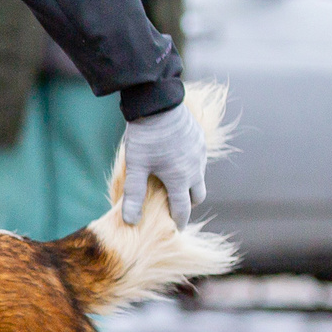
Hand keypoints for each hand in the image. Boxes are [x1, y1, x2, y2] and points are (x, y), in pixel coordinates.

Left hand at [120, 103, 206, 230]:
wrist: (158, 102)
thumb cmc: (145, 136)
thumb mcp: (136, 167)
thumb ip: (134, 195)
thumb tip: (131, 222)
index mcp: (181, 179)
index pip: (183, 209)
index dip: (179, 222)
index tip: (175, 229)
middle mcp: (196, 168)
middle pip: (198, 195)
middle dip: (188, 203)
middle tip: (174, 205)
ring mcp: (201, 152)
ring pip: (200, 176)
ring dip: (190, 183)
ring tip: (174, 182)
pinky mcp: (201, 138)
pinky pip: (200, 159)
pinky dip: (192, 166)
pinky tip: (177, 159)